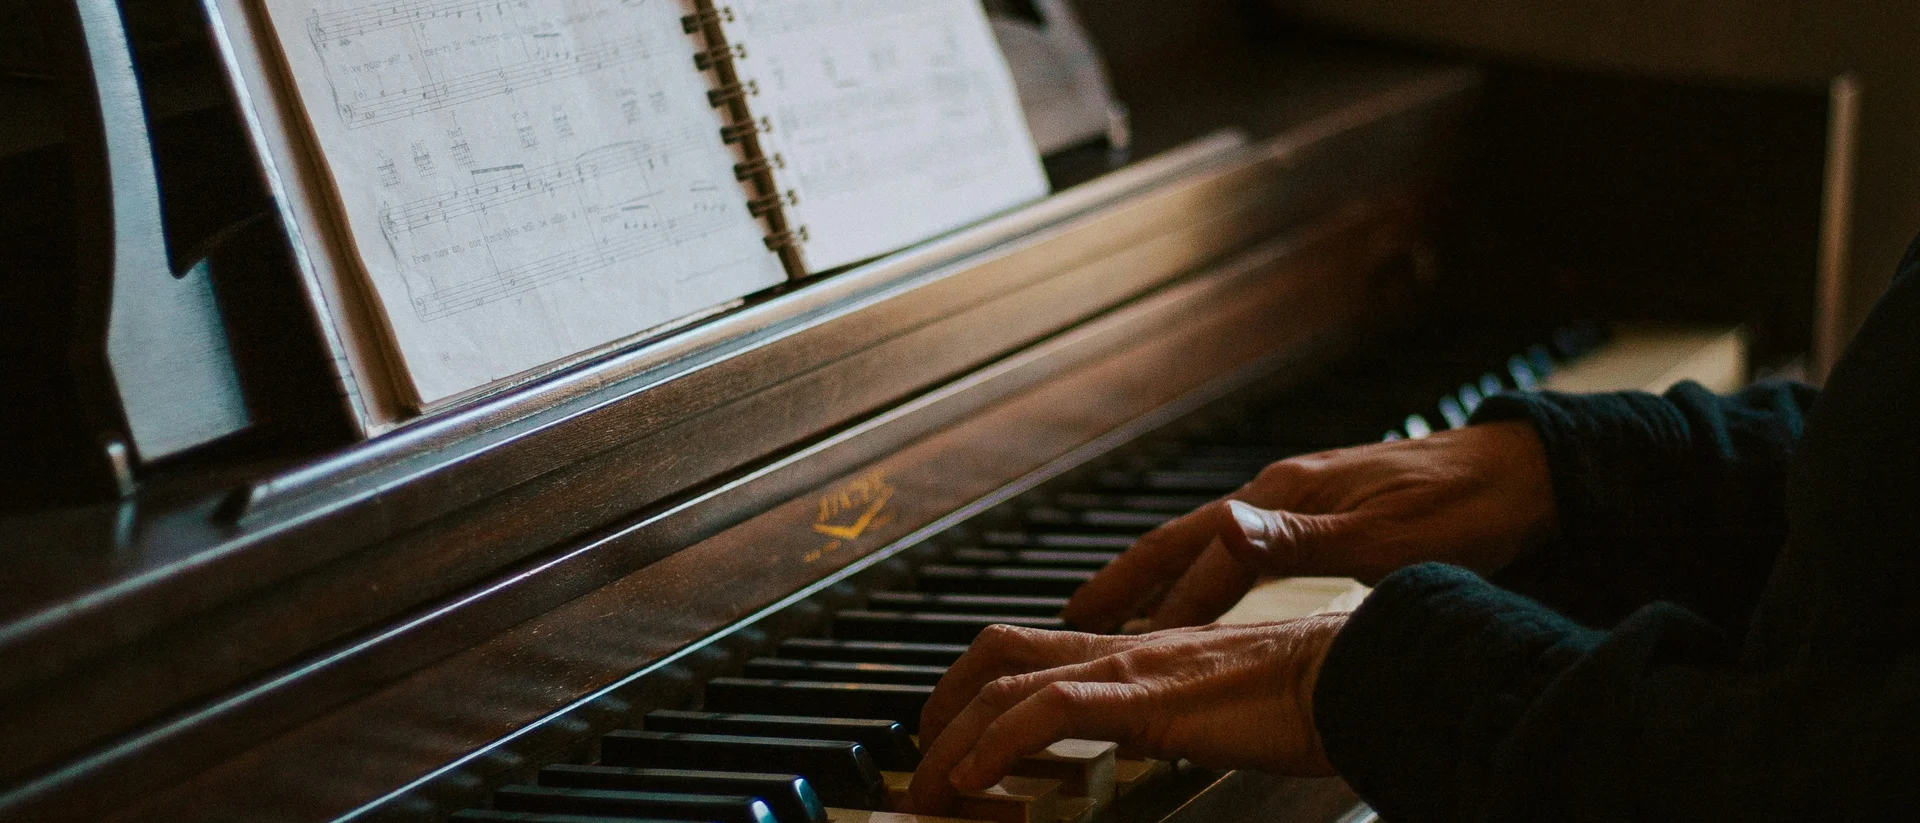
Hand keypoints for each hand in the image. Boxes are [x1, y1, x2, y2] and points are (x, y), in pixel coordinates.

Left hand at [907, 618, 1345, 813]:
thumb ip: (1178, 720)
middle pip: (997, 651)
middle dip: (942, 704)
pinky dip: (996, 743)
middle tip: (919, 759)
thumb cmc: (1314, 695)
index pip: (1034, 651)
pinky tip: (974, 776)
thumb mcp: (1222, 712)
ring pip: (1003, 679)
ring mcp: (1131, 668)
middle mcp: (1123, 650)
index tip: (953, 735)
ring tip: (928, 786)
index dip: (979, 687)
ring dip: (950, 735)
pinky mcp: (1146, 698)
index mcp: (1140, 652)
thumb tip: (1157, 743)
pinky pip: (1047, 711)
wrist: (1362, 672)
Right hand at [1063, 421, 1554, 632]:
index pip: (1203, 556)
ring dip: (1159, 577)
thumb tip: (1223, 529)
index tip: (1109, 639)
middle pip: (1184, 539)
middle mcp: (1283, 491)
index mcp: (1290, 496)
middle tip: (1074, 617)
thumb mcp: (1388, 536)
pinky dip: (1202, 573)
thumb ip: (1300, 540)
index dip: (1155, 601)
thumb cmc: (1469, 508)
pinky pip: (1237, 545)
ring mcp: (1300, 497)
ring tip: (1118, 612)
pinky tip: (1201, 593)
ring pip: (1207, 541)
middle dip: (1127, 579)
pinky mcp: (1321, 510)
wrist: (1527, 473)